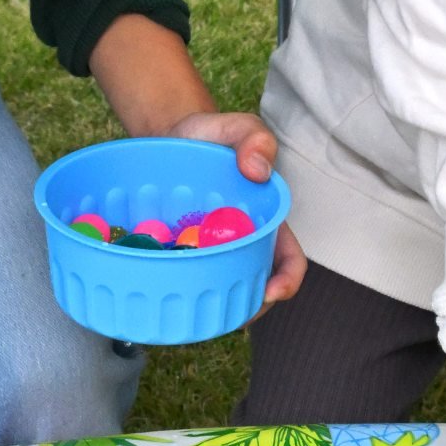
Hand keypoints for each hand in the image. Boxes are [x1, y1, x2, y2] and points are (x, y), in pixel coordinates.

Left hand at [164, 108, 306, 307]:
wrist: (168, 138)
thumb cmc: (208, 135)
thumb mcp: (232, 127)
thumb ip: (252, 137)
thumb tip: (257, 170)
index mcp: (266, 221)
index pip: (288, 259)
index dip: (286, 280)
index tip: (270, 292)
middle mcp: (242, 243)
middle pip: (255, 286)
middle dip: (246, 307)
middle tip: (224, 318)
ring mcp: (211, 252)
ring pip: (219, 290)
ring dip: (210, 308)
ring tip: (189, 313)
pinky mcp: (180, 253)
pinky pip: (182, 277)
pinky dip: (174, 289)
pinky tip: (157, 293)